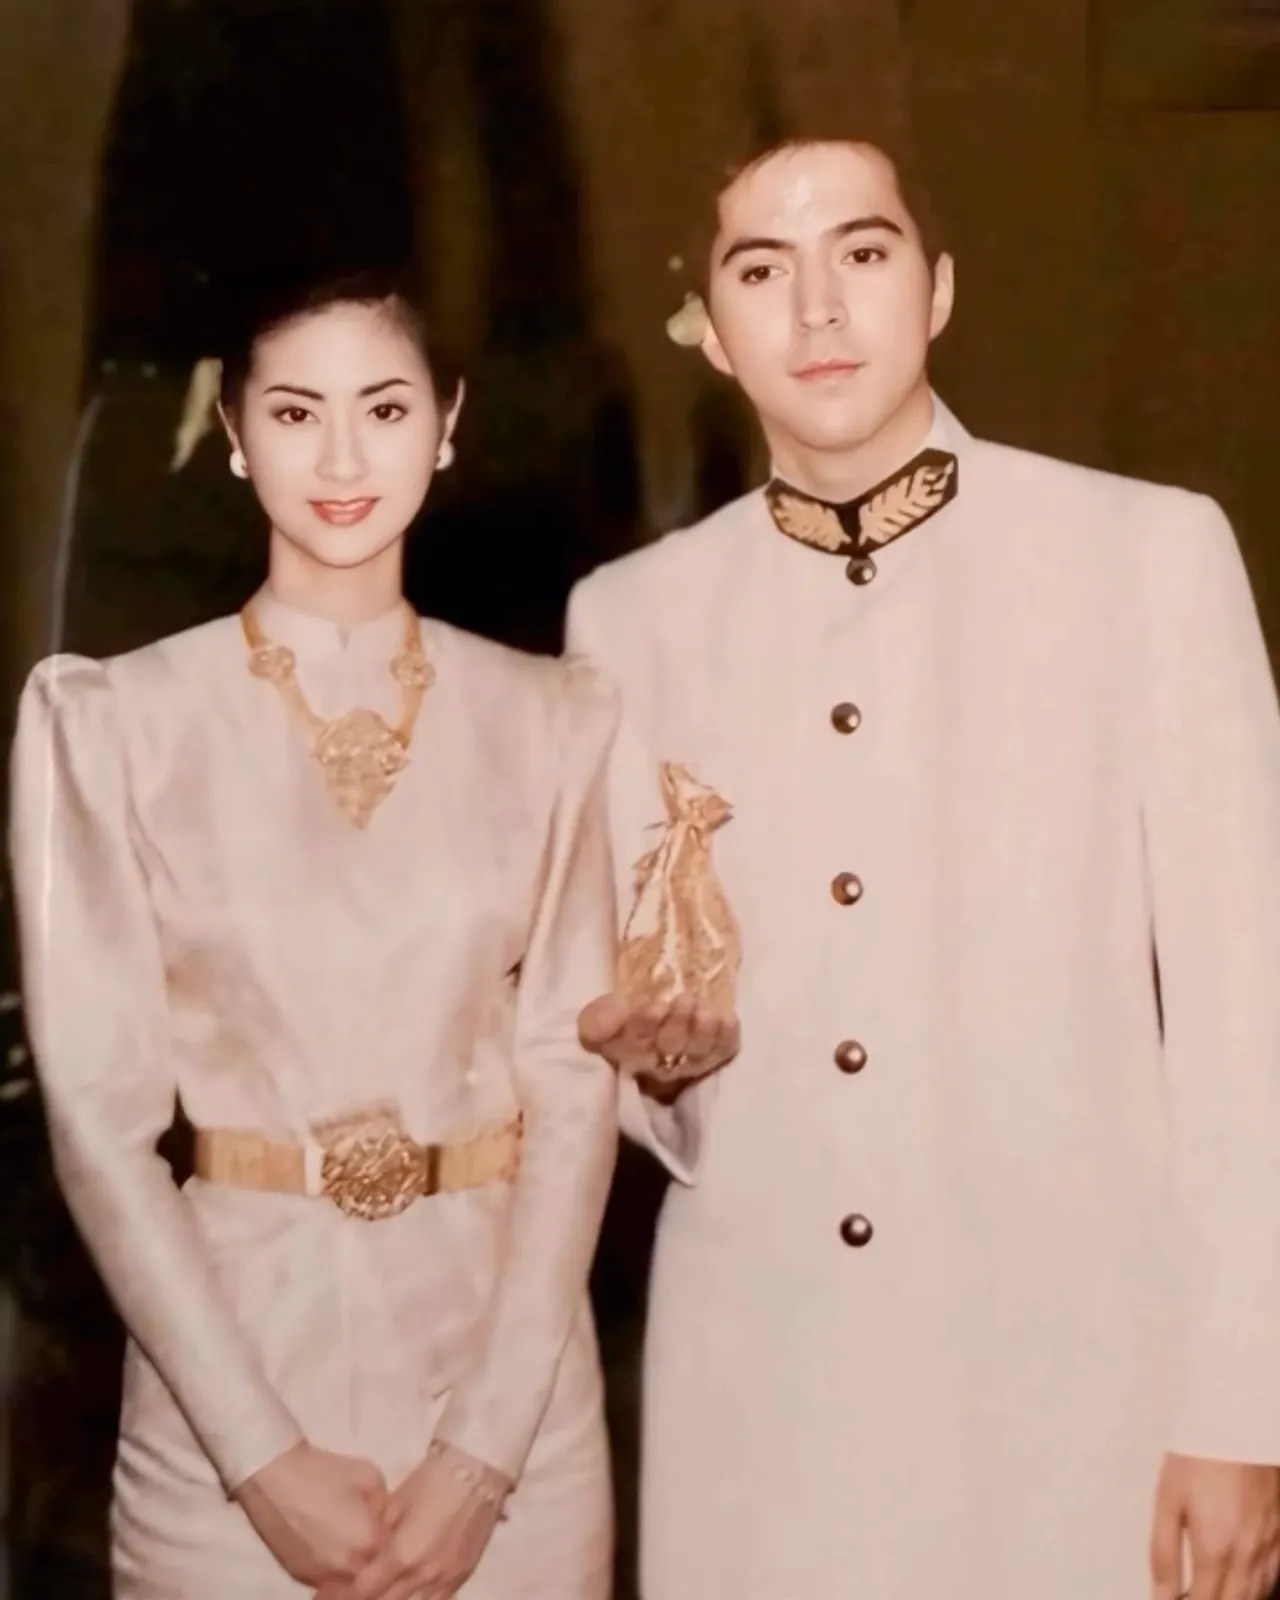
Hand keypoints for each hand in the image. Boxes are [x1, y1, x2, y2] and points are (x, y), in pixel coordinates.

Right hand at [233, 1440, 388, 1587]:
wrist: (275, 1477)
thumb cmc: (325, 1473)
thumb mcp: (372, 1477)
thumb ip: (387, 1506)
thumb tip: (388, 1521)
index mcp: (370, 1543)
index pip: (395, 1555)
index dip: (395, 1540)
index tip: (391, 1526)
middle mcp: (348, 1569)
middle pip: (372, 1572)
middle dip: (376, 1556)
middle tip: (370, 1532)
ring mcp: (322, 1577)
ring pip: (349, 1582)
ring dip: (354, 1567)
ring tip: (349, 1539)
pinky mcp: (300, 1577)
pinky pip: (327, 1581)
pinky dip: (333, 1569)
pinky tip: (331, 1546)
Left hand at [328, 1439, 510, 1599]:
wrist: (478, 1469)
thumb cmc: (432, 1479)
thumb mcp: (396, 1504)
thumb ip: (377, 1536)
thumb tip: (359, 1554)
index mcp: (403, 1554)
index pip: (364, 1591)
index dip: (345, 1593)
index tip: (328, 1591)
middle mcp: (423, 1576)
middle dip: (363, 1599)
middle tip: (346, 1592)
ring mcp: (445, 1580)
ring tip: (375, 1592)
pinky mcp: (461, 1578)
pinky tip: (403, 1594)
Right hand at [578, 991, 738, 1099]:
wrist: (656, 1020)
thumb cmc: (624, 1018)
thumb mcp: (599, 1016)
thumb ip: (598, 1018)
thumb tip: (614, 1012)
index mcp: (628, 1050)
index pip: (635, 1040)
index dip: (646, 1025)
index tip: (655, 1006)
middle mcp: (660, 1060)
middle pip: (670, 1046)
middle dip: (678, 1024)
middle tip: (685, 999)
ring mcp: (688, 1061)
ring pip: (698, 1052)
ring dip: (704, 1031)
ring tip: (707, 1011)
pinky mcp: (712, 1057)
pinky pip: (722, 1052)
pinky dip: (727, 1038)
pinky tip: (729, 1019)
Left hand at [1150, 1453, 1279, 1599]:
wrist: (1238, 1425)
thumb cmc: (1200, 1456)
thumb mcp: (1167, 1502)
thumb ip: (1164, 1553)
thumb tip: (1160, 1593)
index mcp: (1216, 1551)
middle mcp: (1248, 1557)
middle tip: (1187, 1593)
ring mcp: (1270, 1549)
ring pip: (1256, 1595)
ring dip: (1233, 1599)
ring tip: (1209, 1588)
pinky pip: (1272, 1578)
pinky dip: (1256, 1588)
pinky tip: (1239, 1580)